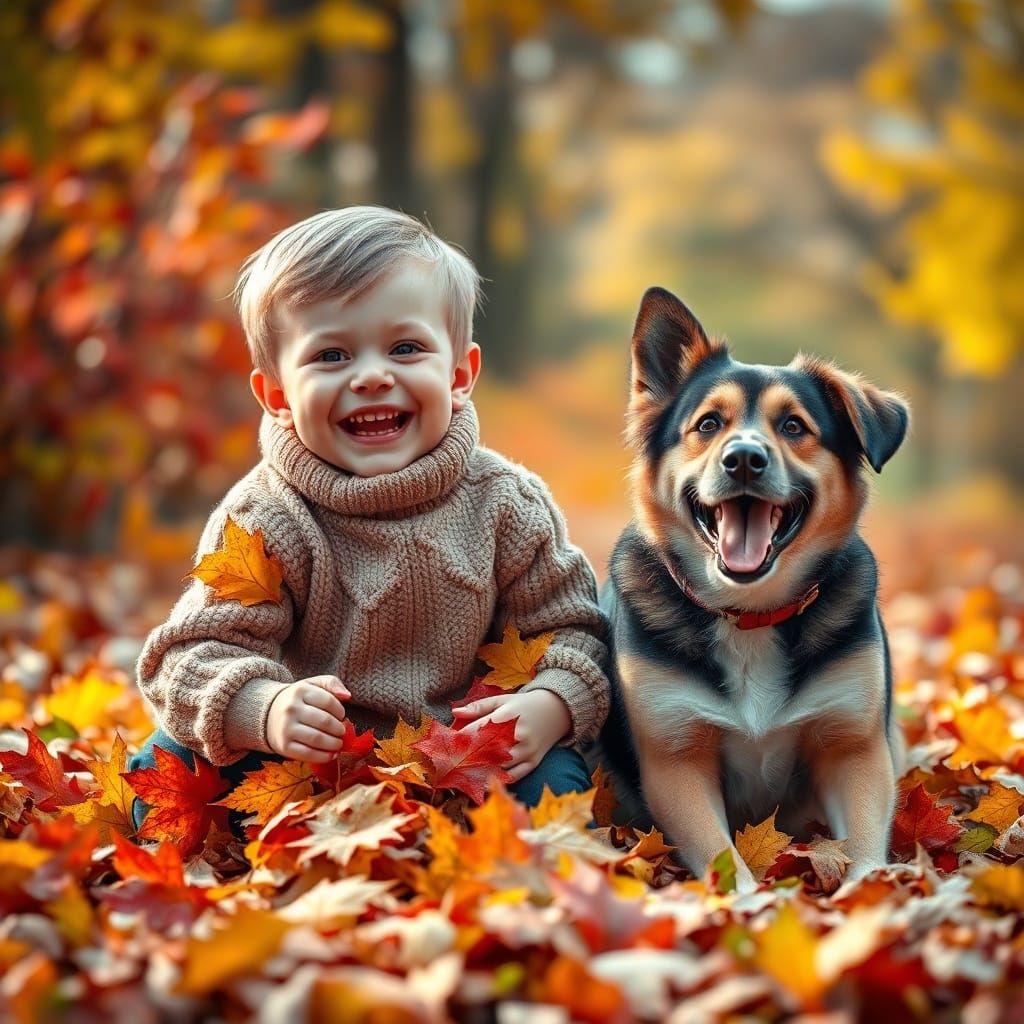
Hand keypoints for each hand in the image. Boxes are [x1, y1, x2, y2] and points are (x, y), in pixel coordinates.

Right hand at [266, 675, 349, 762]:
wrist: (268, 714)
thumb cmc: (298, 700)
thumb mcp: (312, 684)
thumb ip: (331, 683)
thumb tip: (347, 696)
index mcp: (300, 691)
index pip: (328, 701)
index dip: (340, 711)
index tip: (342, 716)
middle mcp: (291, 709)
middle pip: (324, 721)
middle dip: (339, 729)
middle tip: (342, 732)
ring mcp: (286, 728)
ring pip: (317, 738)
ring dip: (333, 744)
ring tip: (338, 743)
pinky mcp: (284, 746)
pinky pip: (307, 754)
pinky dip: (323, 756)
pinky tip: (331, 755)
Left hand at [451, 688, 571, 782]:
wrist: (557, 710)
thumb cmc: (523, 705)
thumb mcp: (502, 700)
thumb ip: (478, 707)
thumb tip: (455, 712)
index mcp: (506, 717)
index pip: (477, 731)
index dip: (459, 740)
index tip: (445, 747)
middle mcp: (517, 735)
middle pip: (486, 752)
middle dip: (466, 760)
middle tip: (448, 766)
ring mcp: (527, 750)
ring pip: (499, 767)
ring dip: (480, 772)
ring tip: (462, 776)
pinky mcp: (534, 762)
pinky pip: (514, 776)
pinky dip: (499, 781)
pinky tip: (484, 784)